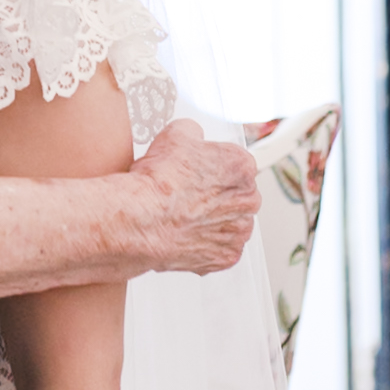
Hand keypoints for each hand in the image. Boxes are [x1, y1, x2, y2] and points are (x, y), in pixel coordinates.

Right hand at [131, 120, 257, 274]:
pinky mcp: (226, 257)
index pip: (235, 163)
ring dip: (213, 220)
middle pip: (237, 194)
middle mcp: (248, 200)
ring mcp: (238, 232)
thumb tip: (192, 136)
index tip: (198, 171)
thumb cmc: (158, 181)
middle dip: (216, 194)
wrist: (142, 219)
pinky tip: (185, 234)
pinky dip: (205, 243)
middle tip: (188, 194)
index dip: (212, 166)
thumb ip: (194, 133)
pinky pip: (220, 248)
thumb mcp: (175, 134)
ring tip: (184, 216)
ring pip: (230, 223)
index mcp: (242, 167)